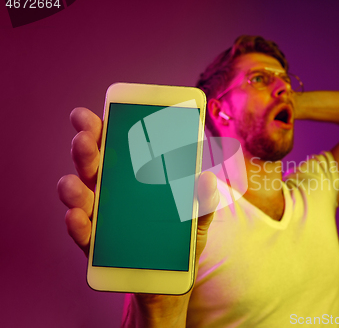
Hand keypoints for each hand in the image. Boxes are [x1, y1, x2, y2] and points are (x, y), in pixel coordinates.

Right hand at [57, 107, 218, 326]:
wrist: (170, 282)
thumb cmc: (181, 241)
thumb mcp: (198, 218)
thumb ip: (204, 200)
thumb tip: (206, 179)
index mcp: (135, 180)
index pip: (117, 149)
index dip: (105, 130)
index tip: (99, 115)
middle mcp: (113, 195)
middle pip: (95, 167)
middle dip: (87, 149)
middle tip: (85, 136)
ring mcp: (102, 220)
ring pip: (82, 198)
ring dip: (74, 187)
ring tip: (74, 181)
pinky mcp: (98, 248)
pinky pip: (84, 236)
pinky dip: (78, 226)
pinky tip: (77, 217)